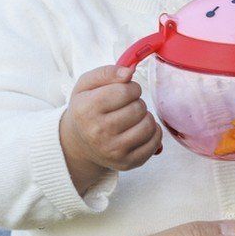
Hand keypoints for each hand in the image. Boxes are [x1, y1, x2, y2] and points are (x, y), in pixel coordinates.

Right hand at [60, 64, 162, 192]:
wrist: (79, 142)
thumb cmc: (87, 108)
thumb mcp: (86, 85)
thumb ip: (107, 72)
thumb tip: (128, 73)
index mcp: (86, 110)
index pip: (125, 91)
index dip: (131, 87)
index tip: (124, 92)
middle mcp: (98, 133)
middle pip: (139, 108)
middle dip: (137, 102)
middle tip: (126, 107)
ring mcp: (113, 151)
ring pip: (149, 125)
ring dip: (145, 117)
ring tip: (132, 118)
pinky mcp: (128, 163)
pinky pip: (155, 142)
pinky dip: (153, 132)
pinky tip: (139, 129)